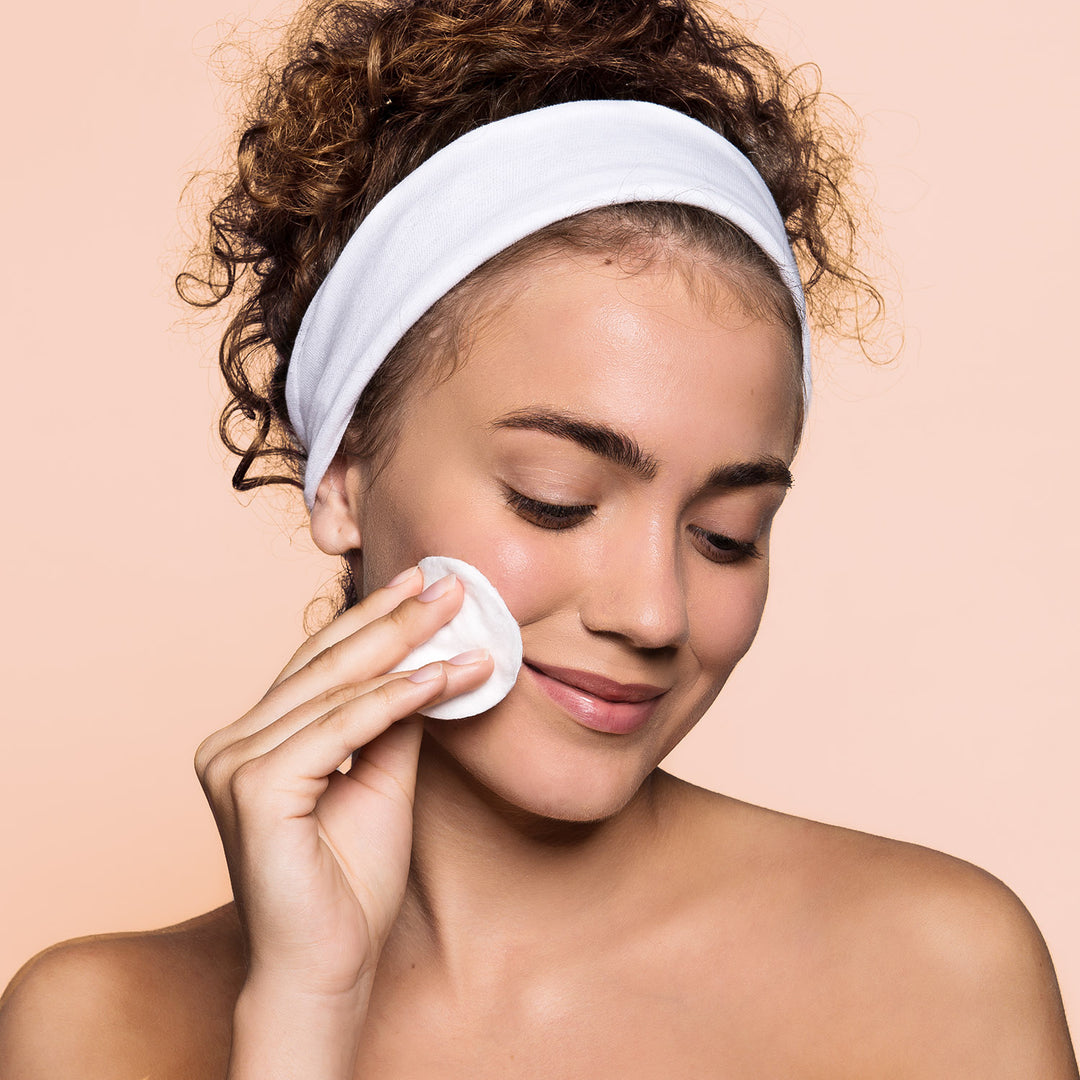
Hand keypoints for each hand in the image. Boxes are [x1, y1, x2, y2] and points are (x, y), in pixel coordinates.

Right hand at [195, 566, 493, 1001]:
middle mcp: (232, 743)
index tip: (422, 582)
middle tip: (449, 583)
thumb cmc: (350, 881)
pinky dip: (395, 700)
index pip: (320, 662)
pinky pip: (340, 728)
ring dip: (408, 652)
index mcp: (253, 737)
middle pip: (326, 663)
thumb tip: (427, 661)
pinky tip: (442, 677)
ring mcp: (234, 764)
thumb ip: (393, 720)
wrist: (329, 966)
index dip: (374, 618)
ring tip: (460, 622)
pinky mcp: (253, 790)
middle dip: (395, 618)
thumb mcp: (383, 778)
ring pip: (335, 689)